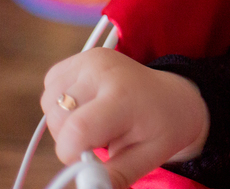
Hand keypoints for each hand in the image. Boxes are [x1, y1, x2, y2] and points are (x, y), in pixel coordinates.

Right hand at [41, 48, 209, 188]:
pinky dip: (63, 103)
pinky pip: (52, 88)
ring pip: (50, 103)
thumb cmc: (163, 128)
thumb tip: (87, 188)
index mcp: (125, 95)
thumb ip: (114, 175)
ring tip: (98, 121)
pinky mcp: (83, 57)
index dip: (72, 153)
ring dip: (65, 121)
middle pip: (58, 118)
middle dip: (70, 138)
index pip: (77, 129)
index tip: (90, 158)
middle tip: (103, 138)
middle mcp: (105, 70)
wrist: (175, 97)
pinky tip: (90, 105)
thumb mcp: (147, 157)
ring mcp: (92, 59)